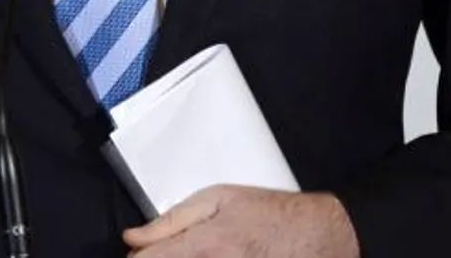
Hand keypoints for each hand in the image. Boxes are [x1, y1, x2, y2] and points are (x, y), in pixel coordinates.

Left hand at [123, 186, 358, 257]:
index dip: (138, 257)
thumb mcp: (217, 198)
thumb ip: (170, 219)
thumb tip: (133, 236)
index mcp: (202, 246)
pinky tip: (215, 257)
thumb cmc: (270, 214)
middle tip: (172, 251)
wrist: (317, 236)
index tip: (141, 252)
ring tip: (204, 251)